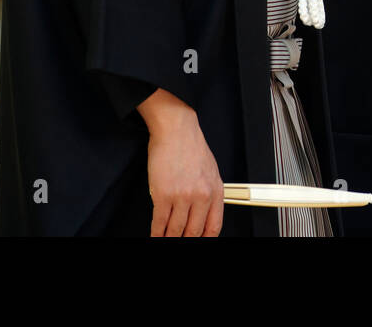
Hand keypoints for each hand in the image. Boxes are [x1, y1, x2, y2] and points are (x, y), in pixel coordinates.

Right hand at [137, 88, 223, 236]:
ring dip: (169, 238)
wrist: (177, 130)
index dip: (204, 239)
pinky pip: (159, 222)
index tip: (197, 241)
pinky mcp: (163, 194)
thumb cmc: (192, 147)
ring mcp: (182, 196)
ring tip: (165, 240)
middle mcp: (201, 196)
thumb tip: (202, 215)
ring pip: (175, 230)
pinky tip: (156, 234)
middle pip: (193, 232)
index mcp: (215, 191)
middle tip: (178, 241)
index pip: (213, 227)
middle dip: (185, 240)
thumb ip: (209, 194)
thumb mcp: (210, 171)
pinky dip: (156, 232)